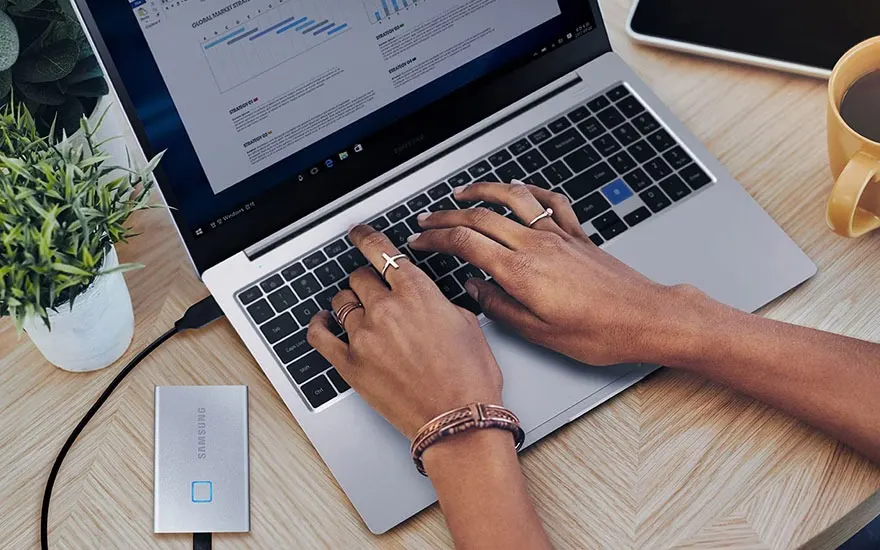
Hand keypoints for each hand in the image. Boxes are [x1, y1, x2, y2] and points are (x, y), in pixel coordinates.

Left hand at [307, 225, 502, 438]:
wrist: (457, 420)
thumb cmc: (469, 379)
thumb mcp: (467, 325)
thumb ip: (439, 304)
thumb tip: (429, 302)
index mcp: (417, 293)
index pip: (381, 252)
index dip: (366, 238)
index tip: (358, 233)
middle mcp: (386, 309)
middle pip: (359, 277)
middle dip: (366, 280)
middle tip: (373, 289)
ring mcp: (364, 336)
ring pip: (341, 302)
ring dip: (349, 303)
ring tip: (358, 311)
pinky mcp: (349, 364)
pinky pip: (319, 335)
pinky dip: (318, 324)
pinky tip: (323, 321)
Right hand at [408, 181, 699, 365]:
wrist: (646, 318)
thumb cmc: (600, 332)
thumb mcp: (540, 333)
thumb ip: (501, 307)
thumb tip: (475, 290)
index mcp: (521, 272)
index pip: (466, 244)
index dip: (437, 239)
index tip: (420, 241)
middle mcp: (536, 245)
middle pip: (481, 217)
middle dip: (447, 216)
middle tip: (427, 220)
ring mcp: (558, 235)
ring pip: (513, 199)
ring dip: (483, 191)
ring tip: (462, 192)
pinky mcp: (577, 235)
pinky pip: (550, 201)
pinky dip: (530, 190)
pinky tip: (521, 189)